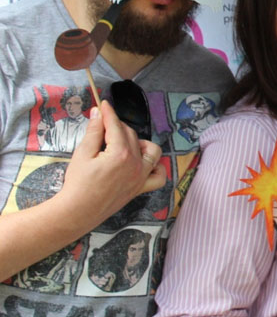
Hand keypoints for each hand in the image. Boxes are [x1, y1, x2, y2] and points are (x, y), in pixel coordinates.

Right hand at [61, 102, 165, 226]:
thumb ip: (93, 132)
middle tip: (102, 127)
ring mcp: (141, 177)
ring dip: (140, 143)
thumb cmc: (77, 183)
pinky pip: (159, 176)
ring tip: (123, 143)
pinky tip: (143, 163)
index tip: (104, 105)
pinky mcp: (141, 188)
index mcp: (120, 153)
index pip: (116, 126)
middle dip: (117, 127)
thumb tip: (98, 113)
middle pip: (131, 135)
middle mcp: (136, 164)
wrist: (77, 211)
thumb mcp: (82, 154)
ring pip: (152, 151)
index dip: (109, 113)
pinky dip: (155, 167)